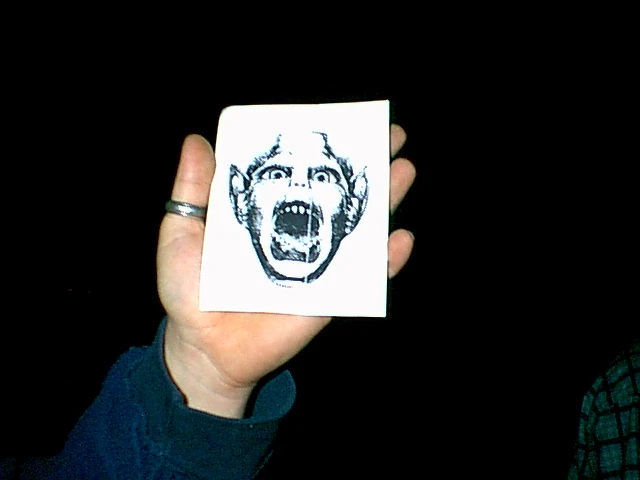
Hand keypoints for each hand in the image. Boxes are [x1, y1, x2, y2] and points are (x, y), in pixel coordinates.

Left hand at [156, 125, 415, 417]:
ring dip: (385, 201)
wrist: (204, 347)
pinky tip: (400, 239)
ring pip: (358, 228)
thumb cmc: (188, 292)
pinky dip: (385, 261)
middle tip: (391, 137)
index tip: (342, 121)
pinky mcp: (328, 298)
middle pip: (338, 194)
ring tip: (403, 171)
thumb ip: (192, 191)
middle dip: (367, 165)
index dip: (322, 148)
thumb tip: (198, 141)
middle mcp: (298, 233)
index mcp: (267, 213)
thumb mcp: (182, 234)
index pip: (300, 174)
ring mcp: (317, 264)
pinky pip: (363, 279)